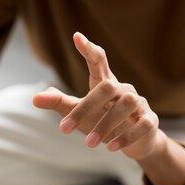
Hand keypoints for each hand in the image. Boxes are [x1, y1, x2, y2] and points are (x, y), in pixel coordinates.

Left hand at [33, 32, 161, 159]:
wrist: (136, 142)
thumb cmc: (102, 120)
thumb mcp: (79, 111)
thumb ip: (59, 103)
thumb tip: (34, 99)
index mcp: (105, 82)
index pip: (99, 60)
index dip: (89, 49)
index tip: (76, 37)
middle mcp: (123, 89)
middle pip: (107, 86)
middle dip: (86, 107)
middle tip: (64, 128)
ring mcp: (139, 104)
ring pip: (126, 105)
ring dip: (105, 125)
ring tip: (89, 144)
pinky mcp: (150, 121)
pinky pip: (142, 125)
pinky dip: (126, 137)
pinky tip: (112, 147)